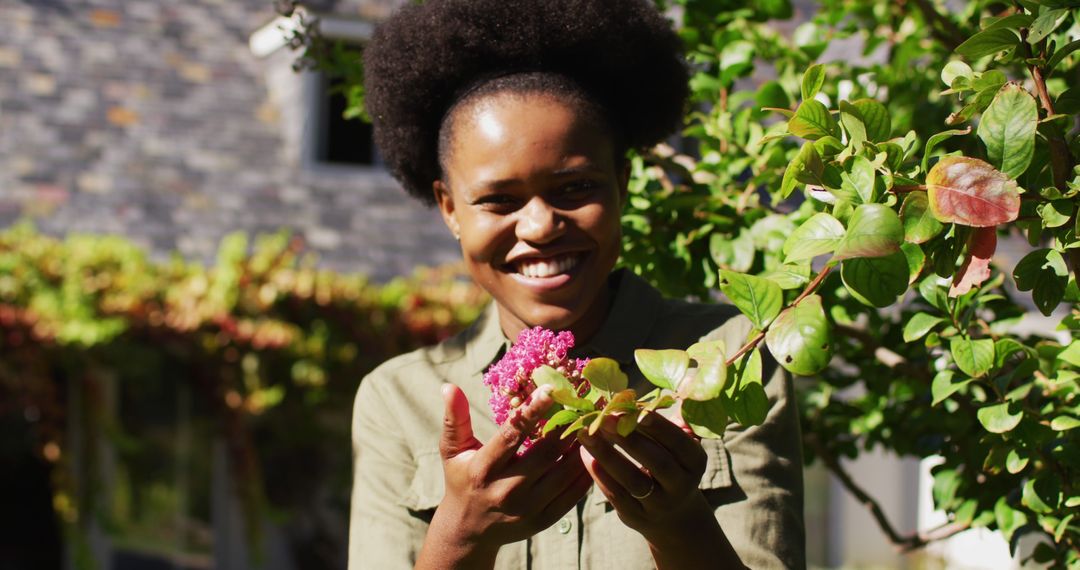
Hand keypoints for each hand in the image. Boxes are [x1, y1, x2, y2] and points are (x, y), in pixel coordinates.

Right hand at [416, 384, 591, 568]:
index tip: (551, 389)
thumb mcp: (453, 451)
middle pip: (546, 454)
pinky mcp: (542, 521)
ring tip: (591, 425)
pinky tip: (591, 454)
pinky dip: (585, 473)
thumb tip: (449, 386)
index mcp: (483, 469)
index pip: (511, 435)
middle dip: (566, 427)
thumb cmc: (461, 479)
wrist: (467, 530)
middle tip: (582, 404)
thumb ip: (455, 419)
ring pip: (564, 475)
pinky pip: (572, 496)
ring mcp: (526, 509)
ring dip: (581, 449)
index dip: (533, 412)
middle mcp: (505, 491)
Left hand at [578, 409, 743, 568]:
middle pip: (657, 462)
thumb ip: (676, 421)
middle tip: (605, 417)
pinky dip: (601, 475)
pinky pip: (617, 495)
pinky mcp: (636, 516)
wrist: (672, 515)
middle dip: (629, 438)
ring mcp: (659, 505)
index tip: (637, 410)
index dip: (660, 427)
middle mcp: (681, 485)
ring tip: (586, 434)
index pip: (680, 443)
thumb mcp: (681, 447)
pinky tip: (586, 455)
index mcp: (695, 462)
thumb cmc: (672, 465)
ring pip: (633, 480)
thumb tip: (682, 387)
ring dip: (608, 455)